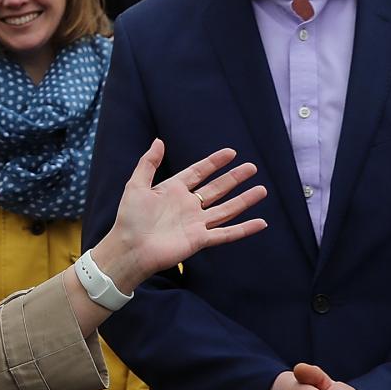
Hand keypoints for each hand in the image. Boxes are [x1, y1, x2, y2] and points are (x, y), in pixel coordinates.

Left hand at [88, 141, 267, 294]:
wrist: (129, 248)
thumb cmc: (129, 218)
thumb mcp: (136, 185)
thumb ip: (148, 163)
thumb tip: (159, 141)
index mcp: (174, 190)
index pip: (199, 172)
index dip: (214, 162)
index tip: (231, 153)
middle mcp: (188, 206)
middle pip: (217, 189)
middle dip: (234, 178)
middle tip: (252, 167)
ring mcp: (196, 223)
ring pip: (226, 209)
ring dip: (244, 200)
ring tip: (262, 189)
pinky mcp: (200, 240)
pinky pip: (226, 233)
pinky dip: (244, 229)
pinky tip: (261, 223)